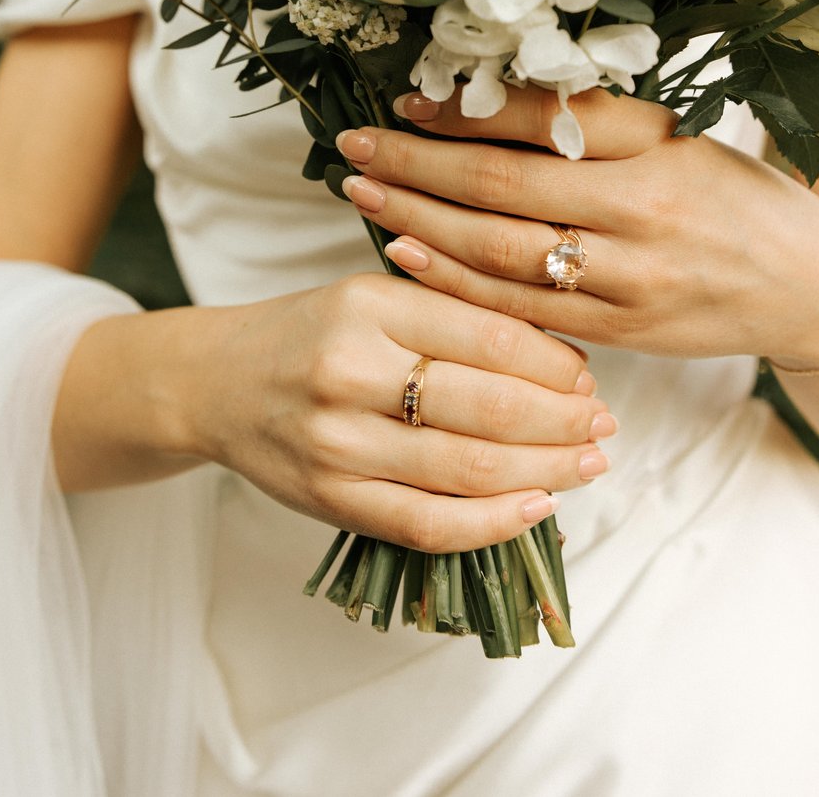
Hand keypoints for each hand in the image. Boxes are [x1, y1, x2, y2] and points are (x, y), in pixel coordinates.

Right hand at [184, 272, 614, 551]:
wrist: (215, 382)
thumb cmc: (312, 332)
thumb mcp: (375, 295)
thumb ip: (455, 316)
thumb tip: (563, 359)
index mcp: (370, 305)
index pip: (491, 336)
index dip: (556, 363)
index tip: (588, 375)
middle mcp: (351, 371)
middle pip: (490, 406)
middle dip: (564, 421)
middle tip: (603, 424)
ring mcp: (338, 442)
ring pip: (469, 469)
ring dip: (545, 472)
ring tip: (586, 464)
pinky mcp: (331, 500)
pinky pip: (429, 524)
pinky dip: (493, 523)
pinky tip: (535, 508)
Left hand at [335, 87, 818, 370]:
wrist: (803, 284)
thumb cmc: (732, 195)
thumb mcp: (675, 138)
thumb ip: (591, 126)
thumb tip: (487, 100)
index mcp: (654, 152)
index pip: (537, 126)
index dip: (461, 115)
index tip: (402, 103)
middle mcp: (639, 216)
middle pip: (503, 190)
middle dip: (417, 169)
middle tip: (354, 150)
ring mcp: (628, 282)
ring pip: (502, 253)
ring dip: (422, 224)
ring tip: (366, 196)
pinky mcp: (619, 332)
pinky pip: (523, 310)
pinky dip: (460, 284)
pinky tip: (411, 258)